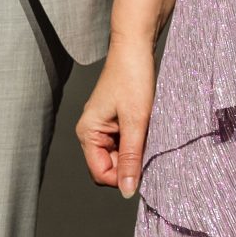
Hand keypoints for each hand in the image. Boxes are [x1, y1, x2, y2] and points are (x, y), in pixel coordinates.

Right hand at [75, 36, 156, 198]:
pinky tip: (146, 126)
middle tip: (147, 144)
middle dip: (129, 162)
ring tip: (147, 131)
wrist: (135, 46)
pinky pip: (125, 141)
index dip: (121, 177)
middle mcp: (91, 131)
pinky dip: (137, 139)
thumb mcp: (135, 121)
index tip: (143, 167)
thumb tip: (127, 190)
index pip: (100, 174)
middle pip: (109, 166)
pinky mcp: (114, 120)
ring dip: (135, 150)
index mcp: (88, 132)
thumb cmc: (132, 77)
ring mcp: (103, 126)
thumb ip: (131, 157)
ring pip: (119, 154)